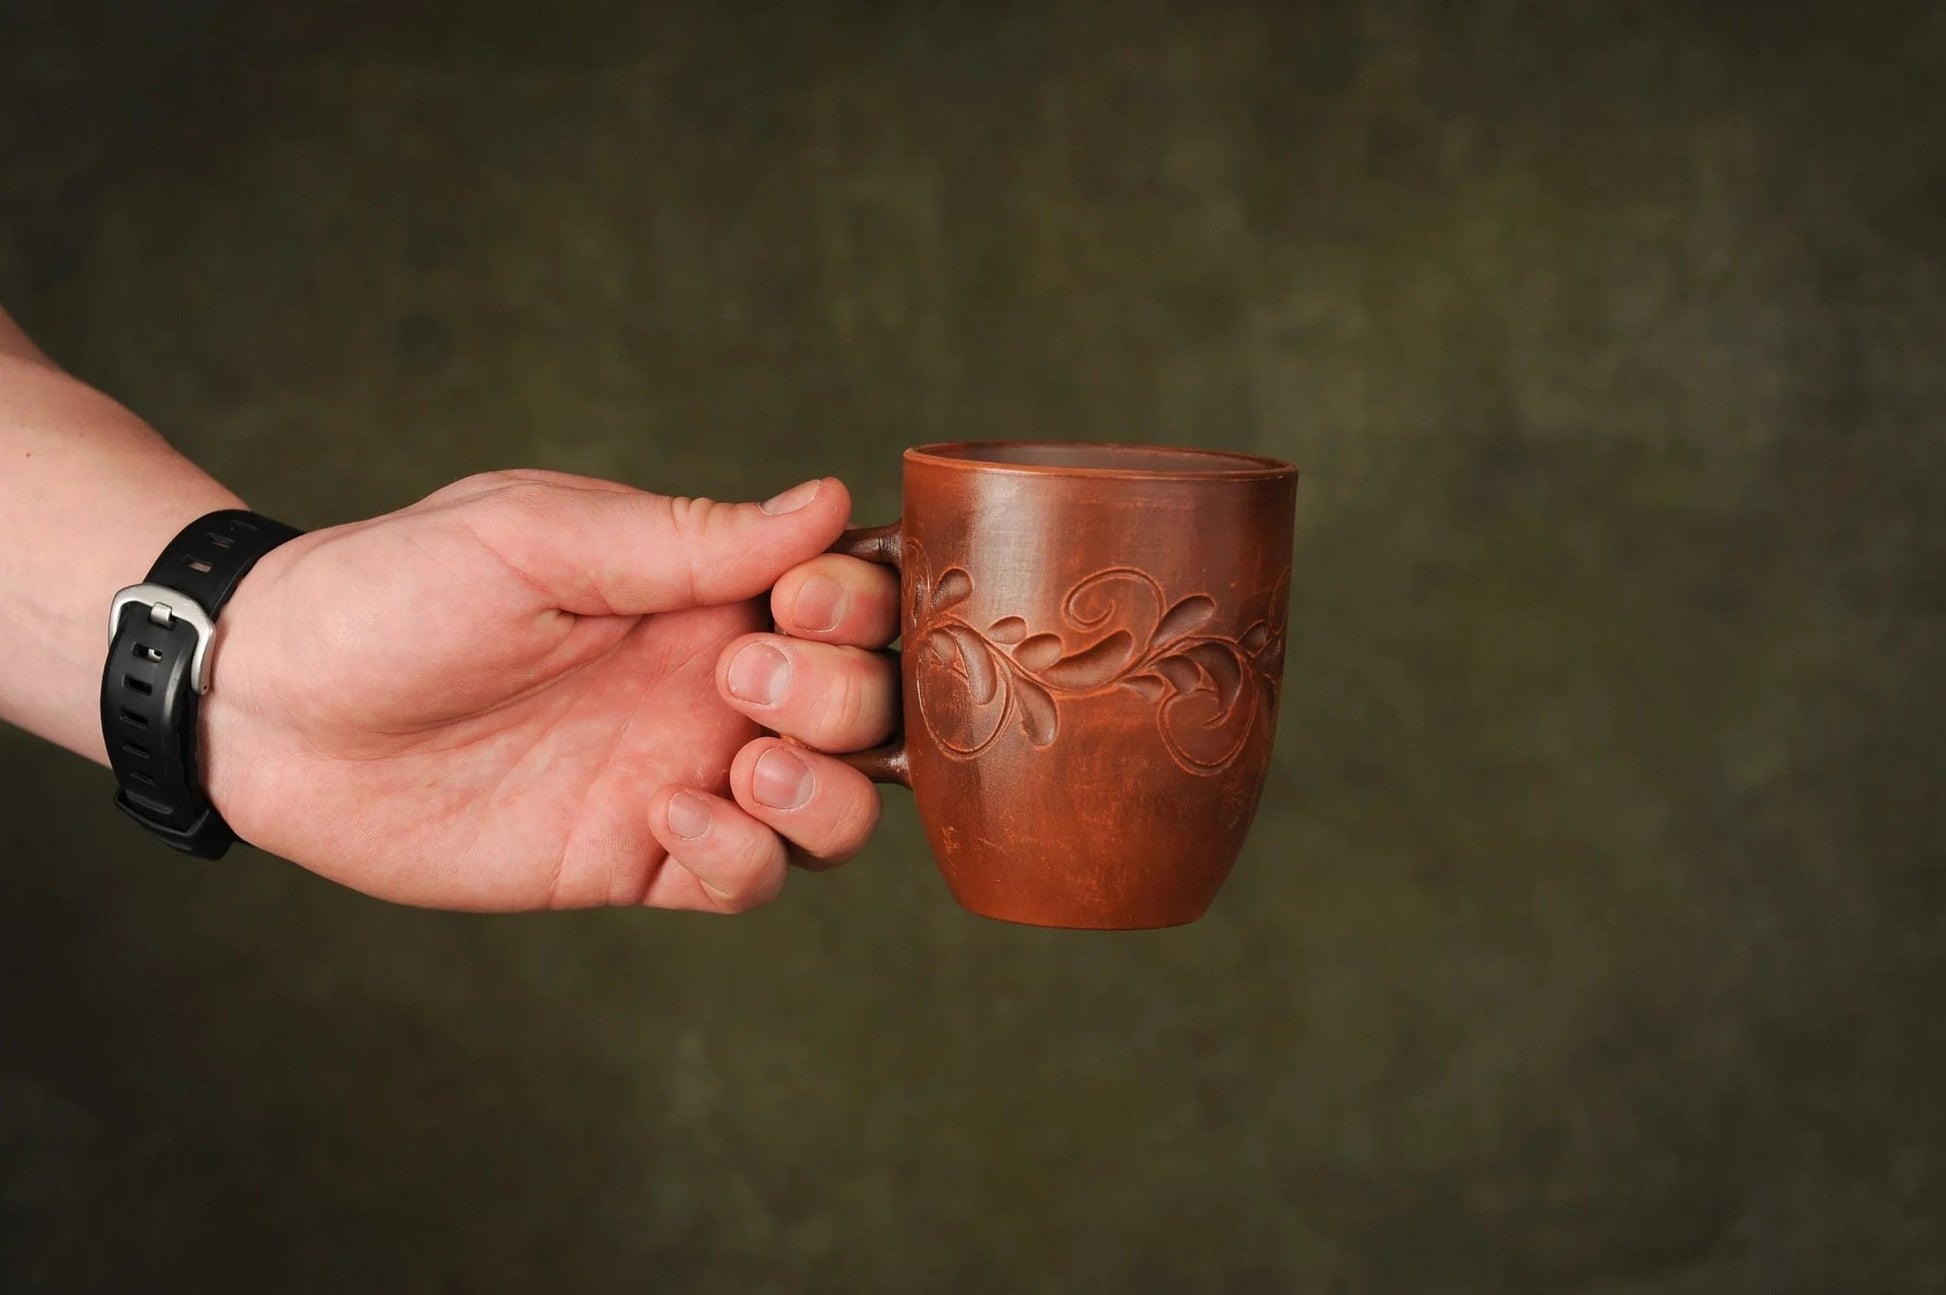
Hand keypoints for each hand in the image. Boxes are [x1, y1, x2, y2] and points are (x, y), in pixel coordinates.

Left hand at [200, 470, 897, 912]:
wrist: (273, 706)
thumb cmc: (394, 590)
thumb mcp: (538, 536)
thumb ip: (687, 537)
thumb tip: (828, 500)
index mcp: (701, 590)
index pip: (851, 599)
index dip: (862, 607)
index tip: (800, 602)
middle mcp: (712, 684)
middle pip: (867, 709)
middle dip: (840, 696)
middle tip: (739, 677)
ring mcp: (682, 773)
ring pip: (836, 810)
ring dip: (826, 794)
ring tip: (744, 766)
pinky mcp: (636, 860)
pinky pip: (747, 882)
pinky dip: (744, 860)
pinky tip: (669, 818)